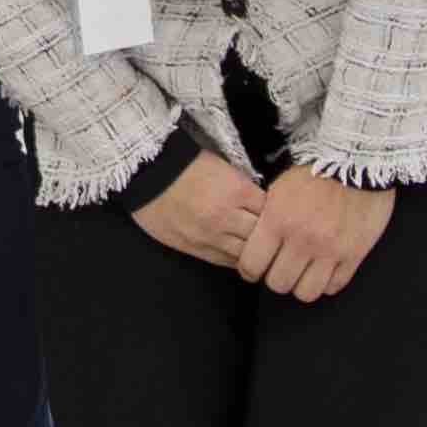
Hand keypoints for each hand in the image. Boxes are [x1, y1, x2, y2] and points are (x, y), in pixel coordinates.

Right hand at [129, 150, 270, 273]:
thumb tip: (265, 204)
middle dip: (269, 234)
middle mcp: (227, 217)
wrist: (149, 175)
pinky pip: (226, 261)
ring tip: (258, 248)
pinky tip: (241, 254)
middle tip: (272, 234)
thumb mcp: (224, 168)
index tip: (278, 213)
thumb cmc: (187, 165)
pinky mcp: (196, 248)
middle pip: (262, 235)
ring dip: (253, 250)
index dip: (276, 212)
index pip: (272, 210)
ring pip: (246, 253)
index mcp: (237, 191)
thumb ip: (244, 188)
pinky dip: (237, 259)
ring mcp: (211, 236)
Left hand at [246, 166, 394, 302]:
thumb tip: (255, 242)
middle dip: (276, 278)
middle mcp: (302, 239)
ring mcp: (330, 249)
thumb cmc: (316, 168)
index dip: (250, 270)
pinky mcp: (354, 253)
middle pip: (279, 283)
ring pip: (306, 292)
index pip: (252, 265)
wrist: (357, 157)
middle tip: (280, 268)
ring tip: (303, 272)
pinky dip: (327, 281)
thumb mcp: (279, 188)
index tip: (255, 267)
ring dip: (302, 284)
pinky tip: (325, 269)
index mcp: (278, 220)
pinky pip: (335, 285)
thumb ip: (267, 219)